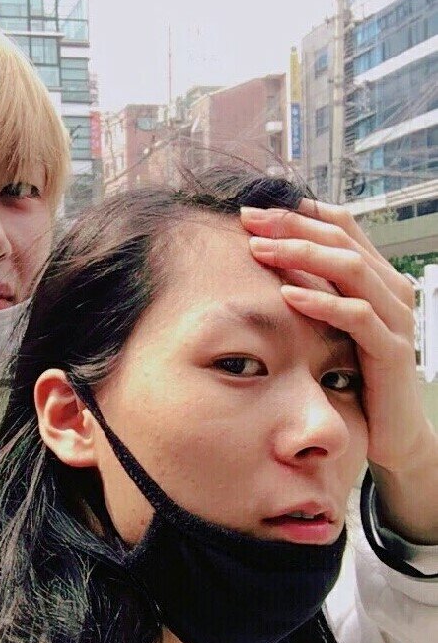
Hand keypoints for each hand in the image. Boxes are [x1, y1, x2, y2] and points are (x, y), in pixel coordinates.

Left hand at [240, 199, 437, 540]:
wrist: (391, 433)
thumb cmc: (355, 377)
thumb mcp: (331, 327)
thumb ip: (313, 293)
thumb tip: (267, 261)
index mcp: (376, 277)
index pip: (341, 226)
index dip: (298, 212)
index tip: (253, 209)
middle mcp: (390, 290)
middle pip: (341, 239)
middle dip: (292, 225)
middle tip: (249, 221)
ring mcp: (395, 319)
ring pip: (351, 269)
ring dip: (301, 255)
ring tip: (260, 250)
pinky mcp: (391, 351)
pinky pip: (356, 317)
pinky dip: (321, 302)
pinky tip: (287, 295)